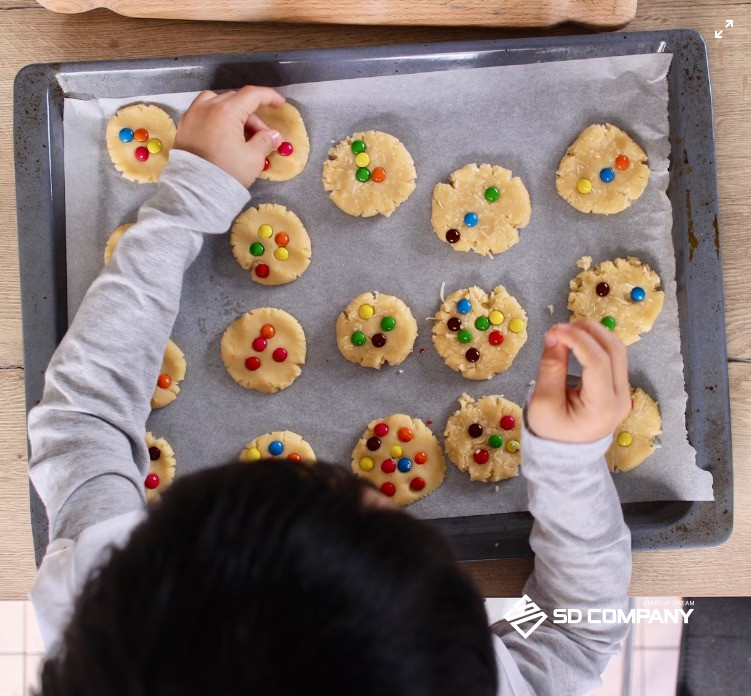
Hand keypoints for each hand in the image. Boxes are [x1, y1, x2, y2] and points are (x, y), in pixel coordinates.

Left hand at [173, 86, 285, 187]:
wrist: (195, 191)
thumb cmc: (227, 173)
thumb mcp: (253, 159)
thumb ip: (265, 142)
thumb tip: (274, 135)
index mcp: (227, 111)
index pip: (252, 95)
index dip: (269, 97)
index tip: (280, 103)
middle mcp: (207, 107)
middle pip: (236, 99)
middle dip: (252, 114)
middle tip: (262, 134)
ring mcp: (192, 115)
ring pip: (216, 101)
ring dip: (232, 110)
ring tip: (239, 130)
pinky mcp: (184, 126)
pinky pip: (202, 111)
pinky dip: (216, 116)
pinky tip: (222, 133)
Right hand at [527, 320, 630, 442]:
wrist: (565, 454)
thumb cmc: (551, 432)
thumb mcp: (544, 401)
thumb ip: (551, 367)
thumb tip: (554, 335)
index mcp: (603, 407)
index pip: (598, 362)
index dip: (577, 340)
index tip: (554, 329)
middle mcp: (621, 398)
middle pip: (614, 351)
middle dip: (589, 331)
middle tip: (561, 327)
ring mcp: (624, 393)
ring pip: (618, 351)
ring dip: (594, 334)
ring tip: (568, 331)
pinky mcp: (619, 387)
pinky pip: (613, 358)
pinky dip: (596, 344)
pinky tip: (577, 341)